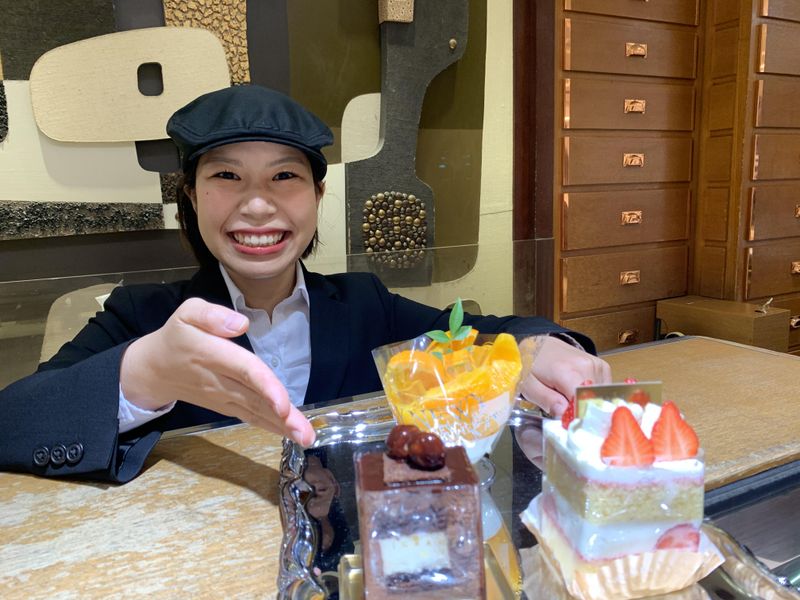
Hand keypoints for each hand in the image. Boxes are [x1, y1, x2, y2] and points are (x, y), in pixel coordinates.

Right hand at [120, 298, 314, 445]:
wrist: (154, 369)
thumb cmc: (177, 336)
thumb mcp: (187, 313)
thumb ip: (212, 315)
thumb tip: (241, 323)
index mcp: (213, 354)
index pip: (244, 371)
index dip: (265, 387)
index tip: (283, 404)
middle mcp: (219, 380)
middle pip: (255, 399)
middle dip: (283, 417)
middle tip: (307, 434)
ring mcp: (222, 397)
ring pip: (255, 412)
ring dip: (282, 426)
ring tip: (306, 438)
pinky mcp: (225, 406)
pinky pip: (249, 417)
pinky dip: (270, 426)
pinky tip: (290, 433)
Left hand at [519, 336, 610, 416]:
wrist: (537, 344)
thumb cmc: (531, 365)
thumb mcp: (529, 385)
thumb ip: (547, 400)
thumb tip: (565, 415)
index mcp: (567, 371)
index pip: (583, 403)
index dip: (577, 417)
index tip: (568, 425)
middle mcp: (587, 367)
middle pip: (594, 401)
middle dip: (582, 412)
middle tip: (567, 415)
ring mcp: (597, 365)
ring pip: (601, 397)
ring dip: (588, 404)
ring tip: (569, 400)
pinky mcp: (602, 366)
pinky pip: (604, 389)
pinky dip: (593, 396)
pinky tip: (577, 393)